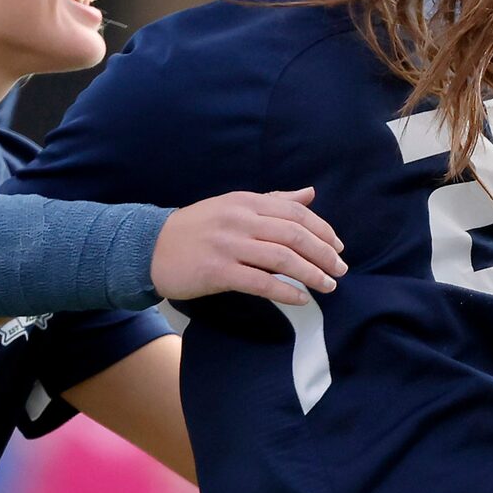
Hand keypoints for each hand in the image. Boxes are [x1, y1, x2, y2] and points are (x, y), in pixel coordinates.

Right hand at [151, 188, 345, 306]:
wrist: (151, 248)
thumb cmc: (196, 229)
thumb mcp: (234, 206)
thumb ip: (273, 201)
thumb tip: (309, 194)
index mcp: (246, 201)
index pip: (295, 213)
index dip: (323, 230)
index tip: (339, 247)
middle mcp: (240, 220)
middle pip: (294, 235)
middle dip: (324, 254)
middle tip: (340, 270)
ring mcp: (228, 245)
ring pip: (282, 258)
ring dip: (312, 274)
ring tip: (329, 286)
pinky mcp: (218, 271)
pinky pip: (260, 282)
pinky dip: (285, 291)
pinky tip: (300, 298)